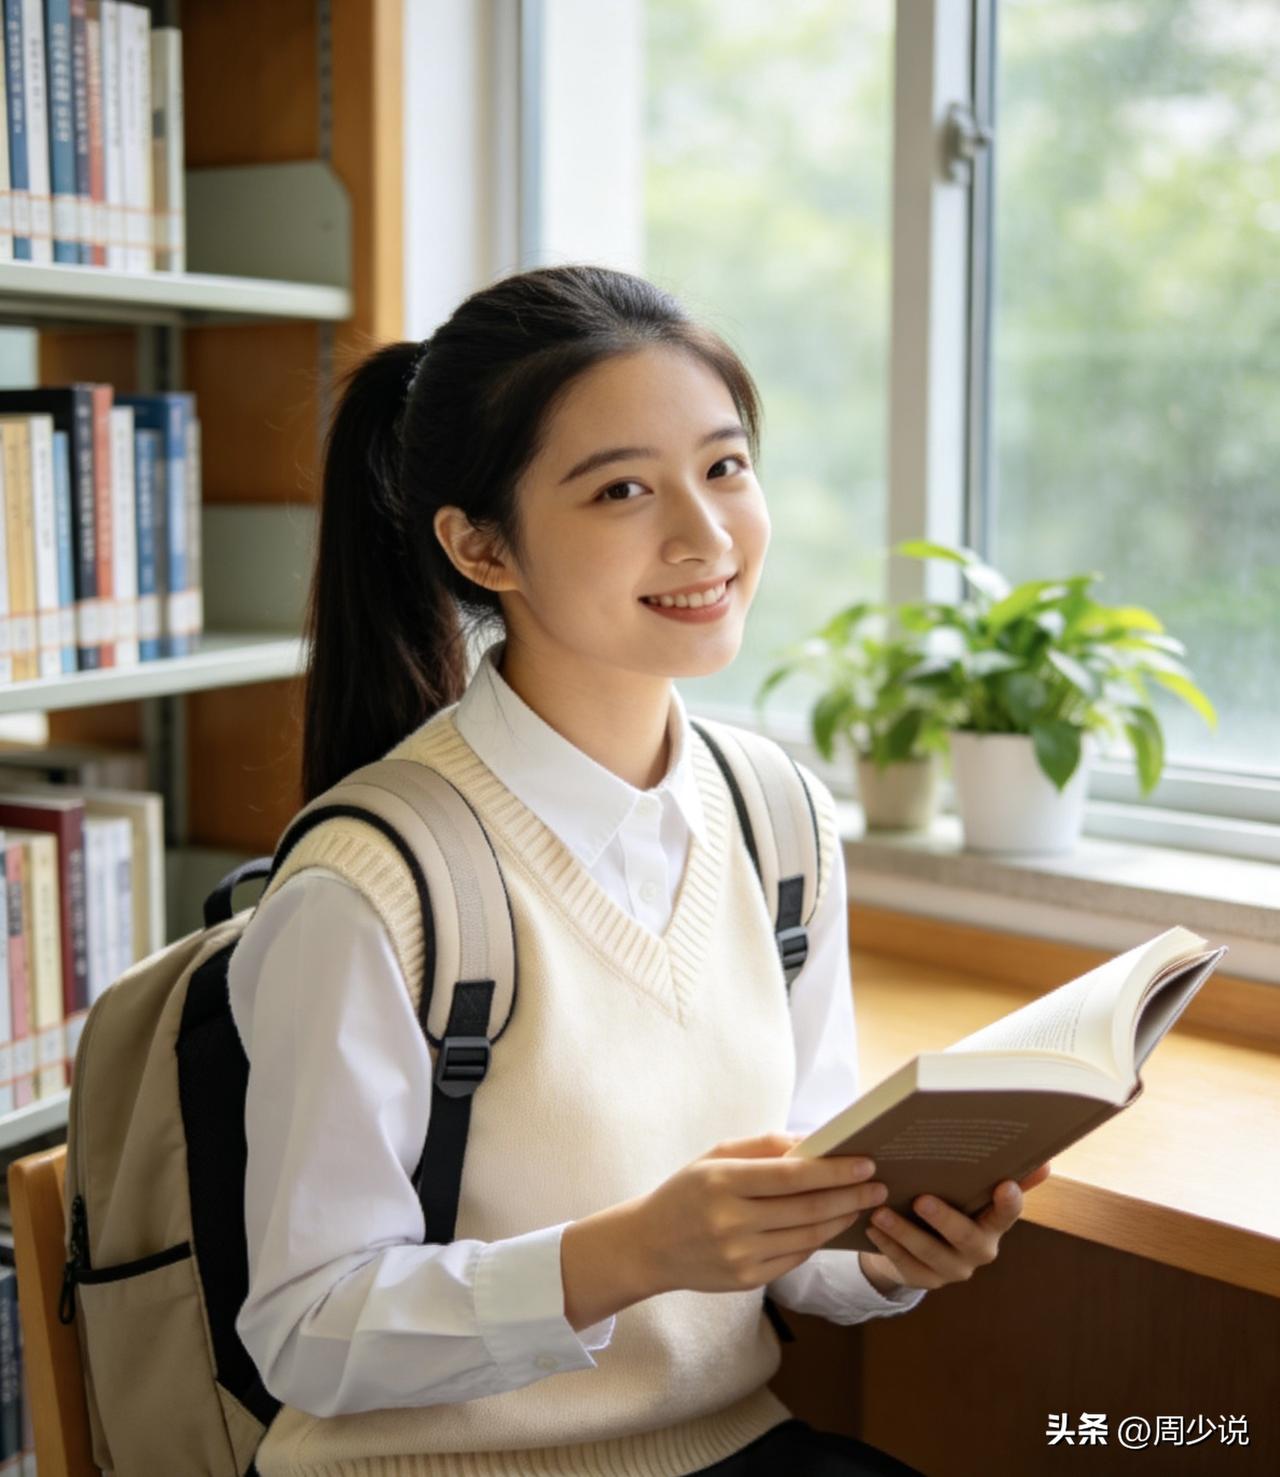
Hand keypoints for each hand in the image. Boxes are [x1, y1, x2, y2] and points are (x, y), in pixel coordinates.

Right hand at [628, 1131, 888, 1296]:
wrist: (649, 1246)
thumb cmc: (687, 1191)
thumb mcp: (715, 1156)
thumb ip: (763, 1146)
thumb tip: (812, 1143)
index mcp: (721, 1182)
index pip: (789, 1176)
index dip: (832, 1171)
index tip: (865, 1163)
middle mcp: (730, 1222)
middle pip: (806, 1209)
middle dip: (849, 1196)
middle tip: (878, 1185)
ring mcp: (739, 1256)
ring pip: (806, 1237)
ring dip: (840, 1219)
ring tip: (862, 1203)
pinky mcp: (746, 1281)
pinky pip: (794, 1259)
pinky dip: (818, 1240)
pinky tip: (831, 1224)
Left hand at [861, 1161, 1052, 1292]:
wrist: (924, 1246)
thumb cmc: (952, 1205)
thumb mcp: (972, 1191)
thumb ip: (1001, 1174)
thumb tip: (1046, 1160)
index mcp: (993, 1224)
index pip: (1008, 1214)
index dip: (1009, 1202)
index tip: (1005, 1184)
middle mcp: (979, 1250)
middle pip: (966, 1237)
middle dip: (944, 1219)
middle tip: (921, 1199)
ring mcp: (953, 1270)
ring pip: (930, 1253)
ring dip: (904, 1232)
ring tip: (881, 1211)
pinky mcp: (926, 1281)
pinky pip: (906, 1267)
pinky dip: (888, 1246)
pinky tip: (872, 1227)